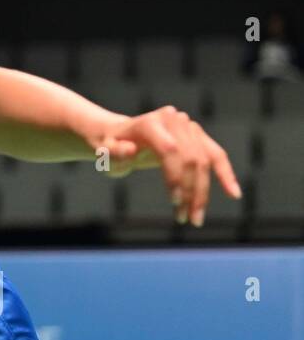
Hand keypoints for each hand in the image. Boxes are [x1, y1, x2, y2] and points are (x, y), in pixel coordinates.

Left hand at [96, 106, 241, 226]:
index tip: (174, 201)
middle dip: (191, 190)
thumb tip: (131, 150)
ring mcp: (187, 126)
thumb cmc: (109, 147)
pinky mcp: (198, 136)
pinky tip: (234, 194)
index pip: (170, 149)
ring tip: (196, 218)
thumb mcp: (103, 152)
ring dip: (203, 192)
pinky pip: (216, 155)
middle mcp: (173, 120)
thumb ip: (113, 153)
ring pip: (204, 161)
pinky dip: (225, 174)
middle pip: (191, 158)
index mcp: (150, 123)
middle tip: (185, 219)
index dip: (175, 175)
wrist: (119, 135)